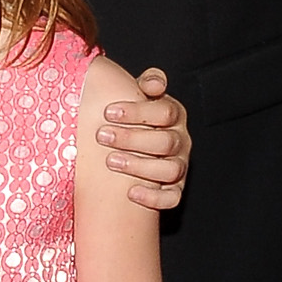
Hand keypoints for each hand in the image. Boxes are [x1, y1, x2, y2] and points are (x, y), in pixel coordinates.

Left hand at [96, 66, 190, 210]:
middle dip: (131, 139)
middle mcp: (180, 140)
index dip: (138, 112)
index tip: (108, 112)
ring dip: (139, 166)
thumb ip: (148, 83)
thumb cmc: (136, 117)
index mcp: (173, 115)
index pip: (165, 112)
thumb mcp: (141, 95)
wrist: (139, 146)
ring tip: (111, 161)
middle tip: (102, 136)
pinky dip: (154, 197)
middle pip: (165, 142)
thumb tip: (153, 84)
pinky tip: (131, 192)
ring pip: (170, 170)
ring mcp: (179, 165)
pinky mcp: (175, 189)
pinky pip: (172, 197)